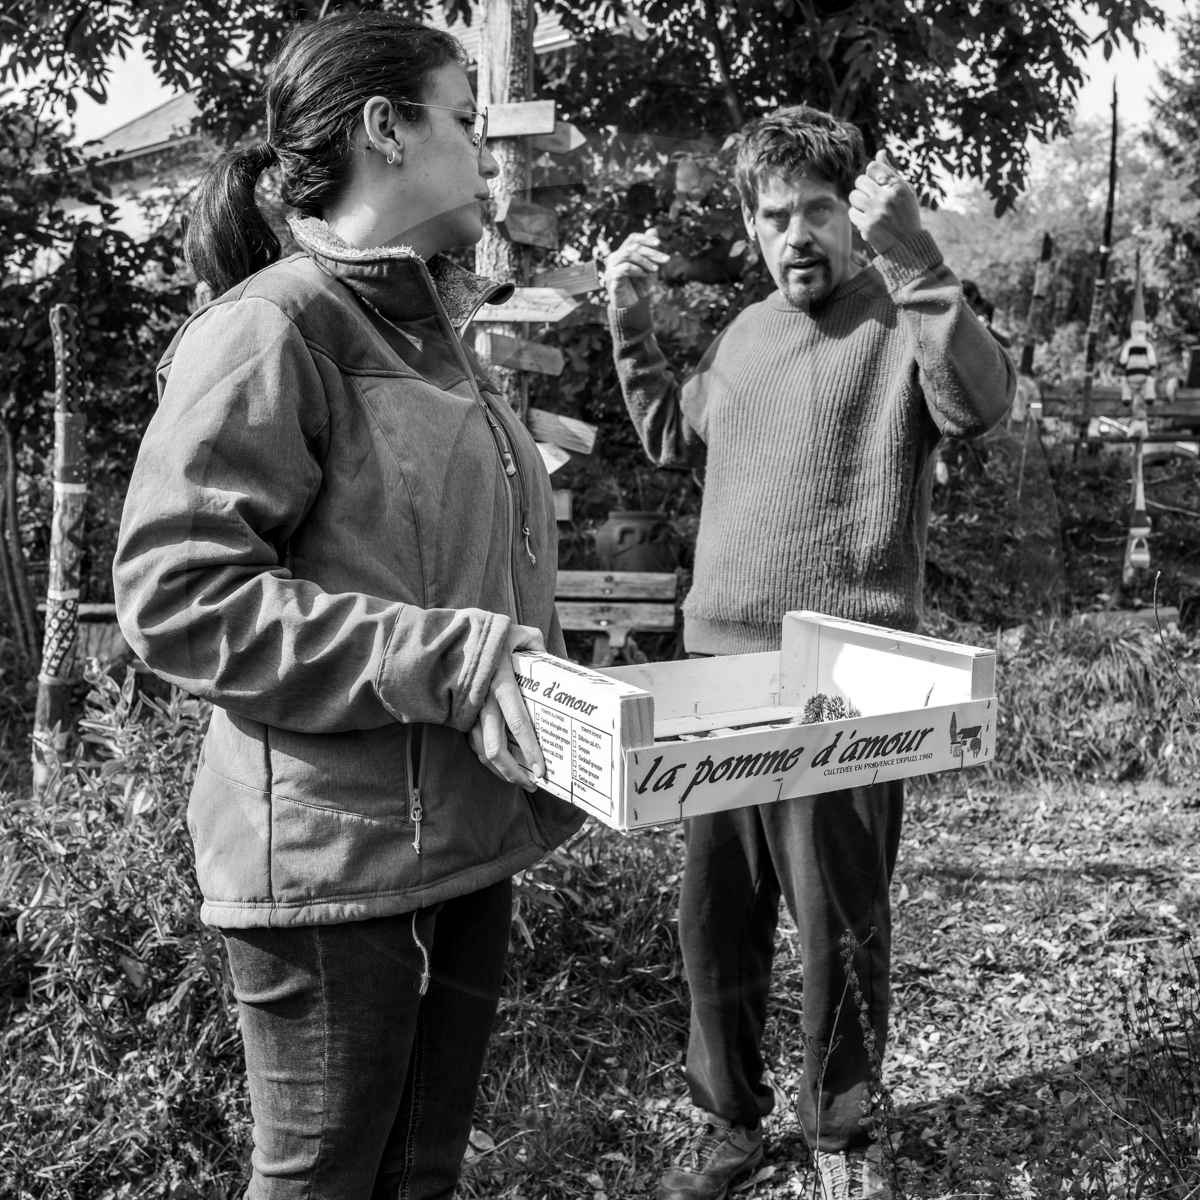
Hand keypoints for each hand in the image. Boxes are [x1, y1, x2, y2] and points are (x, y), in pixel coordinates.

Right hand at [468, 623, 546, 792]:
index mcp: (499, 680)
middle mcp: (482, 699)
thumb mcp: (519, 632)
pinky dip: (486, 757)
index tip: (540, 769)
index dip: (529, 749)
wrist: (447, 632)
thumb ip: (538, 645)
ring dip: (499, 770)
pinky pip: (473, 741)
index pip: (517, 722)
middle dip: (512, 771)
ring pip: (480, 750)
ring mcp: (468, 707)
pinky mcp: (460, 711)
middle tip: (532, 784)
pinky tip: (501, 765)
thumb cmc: (487, 630)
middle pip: (493, 747)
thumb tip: (554, 661)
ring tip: (519, 781)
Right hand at [602, 230, 670, 307]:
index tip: (659, 243)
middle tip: (666, 259)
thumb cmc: (638, 286)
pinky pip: (625, 268)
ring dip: (645, 261)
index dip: (645, 238)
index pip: (632, 238)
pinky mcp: (611, 278)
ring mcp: (611, 267)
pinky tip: (646, 276)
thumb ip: (649, 250)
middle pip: (633, 246)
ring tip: (655, 270)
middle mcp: (614, 258)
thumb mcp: (648, 266)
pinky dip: (638, 270)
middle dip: (651, 252)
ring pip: (628, 254)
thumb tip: (653, 229)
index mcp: (621, 253)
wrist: (630, 306)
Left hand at [848, 150, 922, 256]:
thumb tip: (880, 152)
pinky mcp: (867, 226)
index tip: (877, 184)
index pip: (873, 167)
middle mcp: (887, 197)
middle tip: (874, 199)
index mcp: (898, 186)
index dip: (872, 175)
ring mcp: (876, 212)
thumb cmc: (906, 214)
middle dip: (864, 189)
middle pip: (860, 180)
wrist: (908, 244)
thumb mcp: (904, 191)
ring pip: (853, 196)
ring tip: (870, 210)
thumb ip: (890, 172)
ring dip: (859, 202)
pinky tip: (868, 220)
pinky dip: (857, 217)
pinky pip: (851, 212)